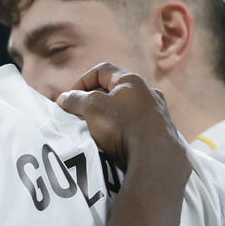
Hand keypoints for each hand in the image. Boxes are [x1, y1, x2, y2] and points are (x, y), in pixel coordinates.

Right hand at [56, 63, 188, 174]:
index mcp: (131, 80)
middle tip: (80, 113)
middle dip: (95, 99)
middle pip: (114, 89)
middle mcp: (147, 92)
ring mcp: (156, 111)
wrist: (154, 155)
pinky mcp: (160, 131)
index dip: (82, 81)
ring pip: (126, 107)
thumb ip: (76, 100)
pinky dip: (123, 128)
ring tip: (96, 129)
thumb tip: (64, 99)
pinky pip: (136, 124)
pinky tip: (116, 140)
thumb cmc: (122, 125)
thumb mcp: (92, 107)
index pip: (102, 70)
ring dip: (109, 115)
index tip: (71, 98)